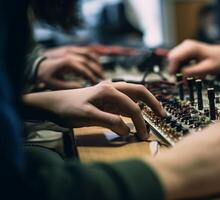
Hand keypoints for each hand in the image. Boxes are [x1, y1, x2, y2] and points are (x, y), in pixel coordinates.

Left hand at [23, 82, 165, 138]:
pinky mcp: (108, 99)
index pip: (132, 107)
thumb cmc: (68, 108)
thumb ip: (109, 121)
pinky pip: (126, 101)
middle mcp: (112, 87)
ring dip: (146, 104)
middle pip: (139, 91)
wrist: (54, 104)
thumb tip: (127, 129)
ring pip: (134, 95)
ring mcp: (111, 92)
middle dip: (153, 103)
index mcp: (109, 90)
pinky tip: (137, 116)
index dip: (140, 122)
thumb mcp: (87, 115)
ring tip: (156, 114)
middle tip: (163, 115)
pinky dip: (135, 108)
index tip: (143, 136)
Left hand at [38, 46, 104, 89]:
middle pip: (89, 61)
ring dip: (97, 62)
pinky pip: (85, 50)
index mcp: (66, 62)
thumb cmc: (45, 75)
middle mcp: (70, 53)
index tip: (97, 83)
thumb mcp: (54, 84)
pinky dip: (93, 56)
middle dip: (97, 70)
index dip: (92, 77)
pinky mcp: (70, 48)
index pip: (84, 70)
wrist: (36, 65)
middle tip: (103, 78)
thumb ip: (68, 86)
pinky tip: (96, 63)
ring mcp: (70, 49)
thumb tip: (82, 87)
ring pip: (89, 53)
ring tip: (101, 71)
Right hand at [168, 40, 219, 77]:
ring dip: (178, 69)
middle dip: (175, 70)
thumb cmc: (217, 60)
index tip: (177, 78)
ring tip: (187, 77)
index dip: (173, 68)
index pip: (174, 57)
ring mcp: (184, 48)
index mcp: (191, 47)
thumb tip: (181, 74)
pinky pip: (177, 61)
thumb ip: (193, 71)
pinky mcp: (185, 53)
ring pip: (173, 60)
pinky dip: (180, 68)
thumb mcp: (207, 68)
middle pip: (172, 58)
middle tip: (183, 79)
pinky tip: (188, 73)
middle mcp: (186, 46)